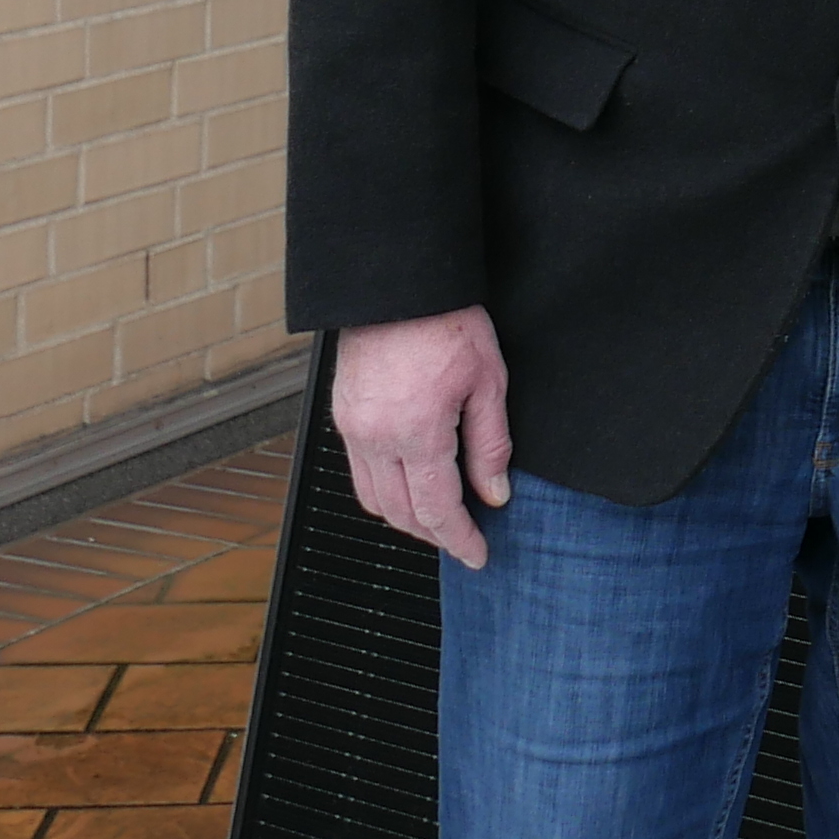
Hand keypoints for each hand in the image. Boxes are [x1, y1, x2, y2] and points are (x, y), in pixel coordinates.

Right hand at [331, 306, 514, 567]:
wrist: (399, 283)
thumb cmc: (447, 321)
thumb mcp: (488, 381)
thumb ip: (490, 445)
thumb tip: (494, 494)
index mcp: (416, 432)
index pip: (437, 510)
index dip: (459, 540)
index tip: (478, 555)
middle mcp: (376, 437)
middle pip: (402, 515)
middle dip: (435, 535)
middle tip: (464, 540)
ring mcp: (353, 428)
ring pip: (373, 500)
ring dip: (406, 518)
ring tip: (440, 516)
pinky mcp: (343, 415)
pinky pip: (359, 472)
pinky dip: (384, 490)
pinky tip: (410, 483)